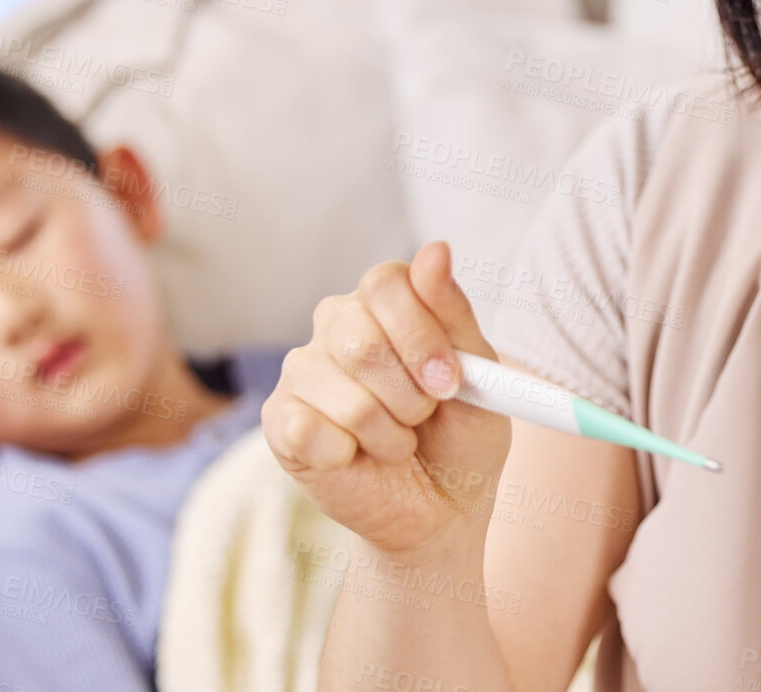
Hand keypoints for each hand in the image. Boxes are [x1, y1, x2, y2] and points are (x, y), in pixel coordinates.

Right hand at [261, 239, 511, 557]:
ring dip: (388, 434)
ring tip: (397, 443)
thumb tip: (435, 250)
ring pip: (344, 395)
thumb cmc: (460, 436)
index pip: (385, 284)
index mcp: (382, 302)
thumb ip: (453, 314)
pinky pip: (309, 431)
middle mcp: (335, 325)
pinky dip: (349, 455)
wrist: (439, 511)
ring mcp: (302, 373)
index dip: (420, 336)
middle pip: (361, 338)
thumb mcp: (478, 376)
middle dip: (410, 395)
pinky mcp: (281, 422)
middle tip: (425, 418)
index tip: (450, 383)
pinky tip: (356, 458)